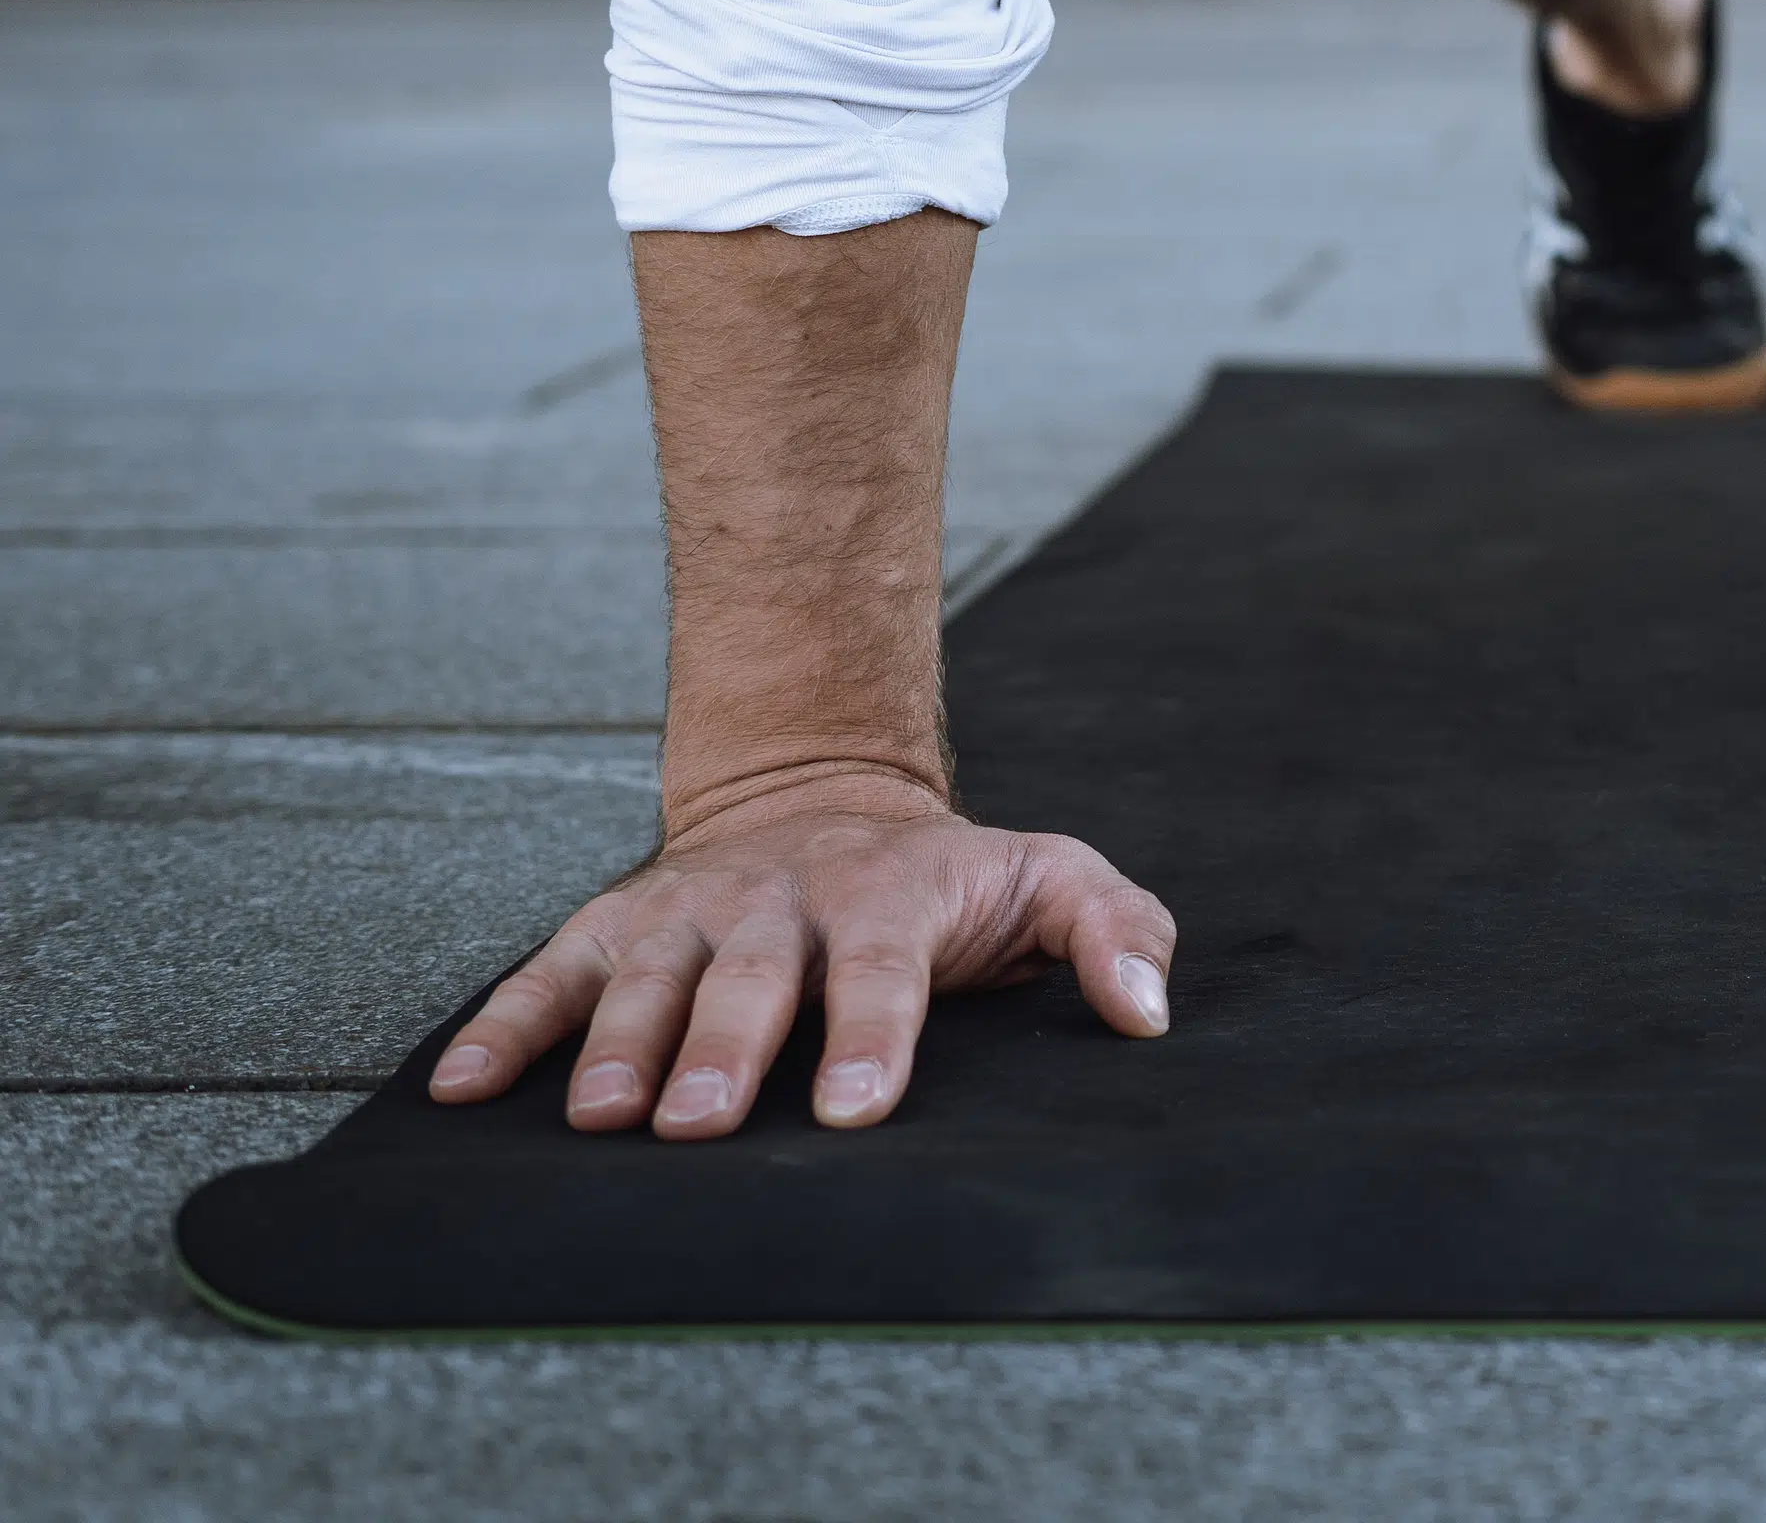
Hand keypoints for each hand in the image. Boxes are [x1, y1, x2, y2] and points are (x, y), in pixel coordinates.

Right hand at [425, 771, 1176, 1139]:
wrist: (826, 792)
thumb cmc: (948, 875)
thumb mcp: (1049, 876)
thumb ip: (1115, 930)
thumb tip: (1149, 1012)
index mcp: (889, 892)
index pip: (886, 968)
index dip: (874, 1035)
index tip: (859, 1107)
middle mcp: (782, 897)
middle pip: (753, 978)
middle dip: (728, 1050)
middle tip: (704, 1124)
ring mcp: (693, 908)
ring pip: (649, 975)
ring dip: (619, 1045)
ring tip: (599, 1119)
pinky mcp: (618, 923)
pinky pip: (553, 973)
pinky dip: (504, 1026)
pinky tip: (463, 1088)